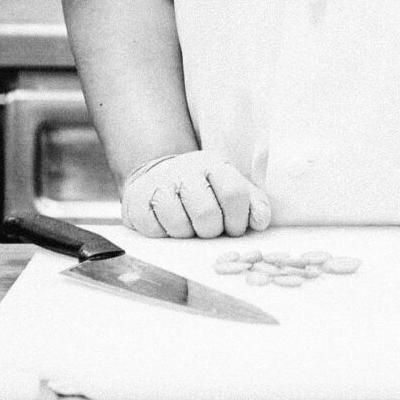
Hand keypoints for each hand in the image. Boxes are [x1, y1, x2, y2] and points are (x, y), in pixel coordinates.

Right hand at [120, 151, 270, 237]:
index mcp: (214, 165)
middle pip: (207, 214)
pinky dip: (164, 234)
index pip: (234, 193)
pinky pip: (155, 230)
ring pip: (180, 225)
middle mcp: (186, 171)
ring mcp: (159, 184)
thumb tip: (262, 222)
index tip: (235, 228)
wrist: (158, 173)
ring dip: (188, 234)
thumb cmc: (202, 186)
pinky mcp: (137, 200)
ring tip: (189, 225)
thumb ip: (253, 202)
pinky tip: (167, 223)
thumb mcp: (231, 185)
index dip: (238, 219)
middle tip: (210, 230)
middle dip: (212, 231)